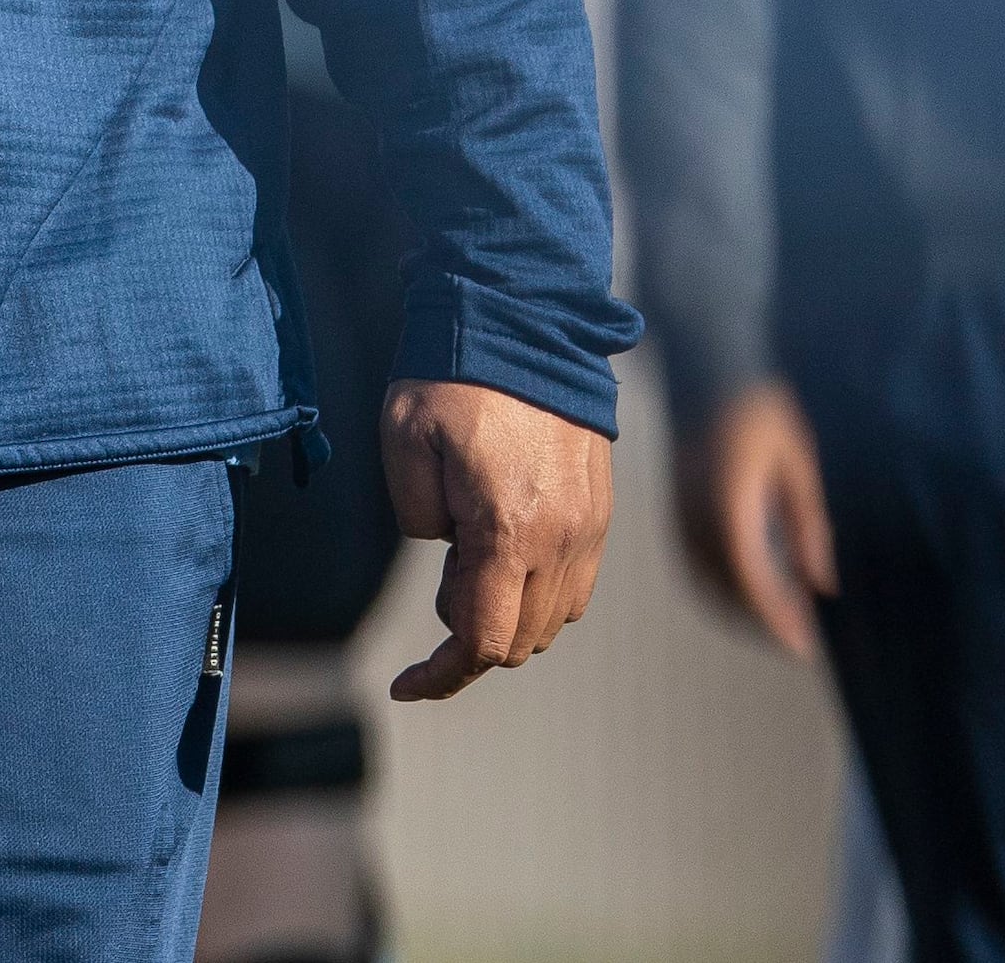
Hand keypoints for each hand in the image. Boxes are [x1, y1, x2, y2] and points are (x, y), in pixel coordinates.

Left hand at [379, 378, 612, 700]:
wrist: (526, 319)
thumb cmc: (453, 376)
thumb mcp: (403, 439)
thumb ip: (415, 515)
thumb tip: (446, 548)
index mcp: (508, 529)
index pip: (481, 640)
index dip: (440, 675)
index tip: (403, 685)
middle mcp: (561, 540)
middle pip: (519, 641)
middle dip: (470, 636)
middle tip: (442, 580)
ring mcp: (589, 527)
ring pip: (553, 619)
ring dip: (508, 614)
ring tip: (471, 553)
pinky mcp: (602, 510)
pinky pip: (576, 584)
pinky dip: (539, 589)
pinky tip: (506, 546)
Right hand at [671, 378, 839, 661]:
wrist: (704, 365)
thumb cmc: (759, 406)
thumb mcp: (798, 461)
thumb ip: (808, 524)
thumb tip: (821, 583)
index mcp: (726, 501)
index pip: (749, 576)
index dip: (775, 617)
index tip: (803, 647)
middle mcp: (694, 513)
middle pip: (723, 588)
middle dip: (761, 622)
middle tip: (800, 641)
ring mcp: (679, 511)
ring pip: (704, 580)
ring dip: (740, 608)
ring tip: (781, 620)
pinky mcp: (676, 507)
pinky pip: (694, 562)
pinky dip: (722, 587)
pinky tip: (752, 586)